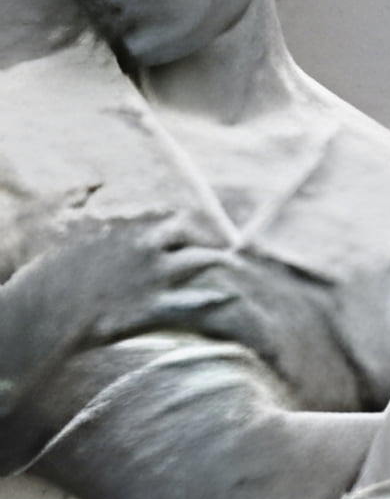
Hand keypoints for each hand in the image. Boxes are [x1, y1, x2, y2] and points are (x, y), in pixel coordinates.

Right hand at [14, 211, 237, 348]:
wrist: (43, 311)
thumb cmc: (50, 275)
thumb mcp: (66, 232)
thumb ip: (87, 208)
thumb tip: (95, 186)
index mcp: (129, 229)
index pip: (175, 219)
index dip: (189, 230)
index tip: (198, 236)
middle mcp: (147, 247)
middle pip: (195, 239)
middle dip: (211, 247)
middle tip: (228, 255)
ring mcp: (154, 277)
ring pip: (203, 263)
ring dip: (221, 267)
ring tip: (237, 270)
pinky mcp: (154, 307)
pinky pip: (195, 302)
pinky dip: (216, 300)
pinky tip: (230, 298)